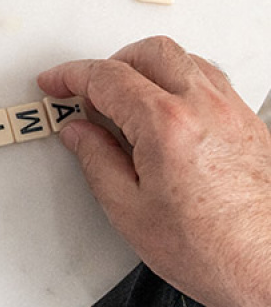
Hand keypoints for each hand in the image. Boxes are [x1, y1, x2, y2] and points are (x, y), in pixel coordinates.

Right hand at [38, 35, 270, 306]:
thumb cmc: (217, 254)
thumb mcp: (130, 212)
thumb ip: (97, 161)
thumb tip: (79, 133)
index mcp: (166, 125)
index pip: (105, 76)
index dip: (70, 76)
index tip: (55, 84)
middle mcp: (204, 108)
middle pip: (148, 52)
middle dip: (110, 63)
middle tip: (88, 92)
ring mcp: (233, 113)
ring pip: (183, 59)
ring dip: (147, 68)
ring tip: (127, 99)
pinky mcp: (252, 126)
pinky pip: (210, 80)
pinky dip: (179, 81)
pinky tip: (167, 110)